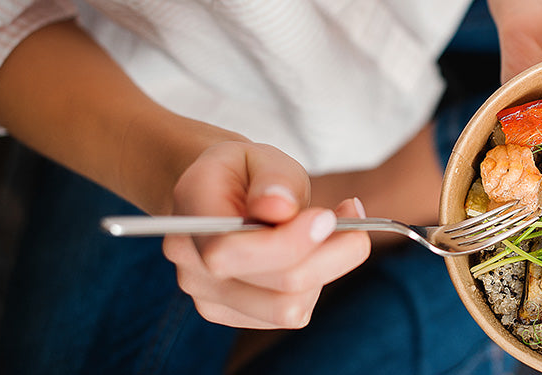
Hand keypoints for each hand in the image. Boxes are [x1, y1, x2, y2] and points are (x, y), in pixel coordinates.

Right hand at [162, 142, 370, 328]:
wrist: (222, 194)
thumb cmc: (246, 173)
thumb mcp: (262, 156)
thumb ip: (274, 179)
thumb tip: (278, 207)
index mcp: (190, 215)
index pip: (229, 252)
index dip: (287, 243)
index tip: (327, 216)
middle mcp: (190, 264)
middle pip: (274, 289)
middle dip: (328, 255)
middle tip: (351, 214)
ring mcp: (208, 297)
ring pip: (289, 308)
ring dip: (326, 269)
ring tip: (335, 228)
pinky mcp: (234, 315)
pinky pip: (291, 313)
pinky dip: (315, 283)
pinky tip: (316, 250)